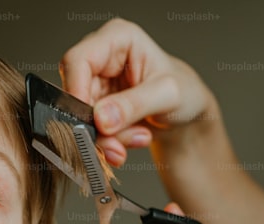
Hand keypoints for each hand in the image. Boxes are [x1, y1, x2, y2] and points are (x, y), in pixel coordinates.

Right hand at [60, 19, 216, 166]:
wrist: (188, 113)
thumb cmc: (185, 91)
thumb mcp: (167, 95)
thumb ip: (134, 105)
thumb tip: (102, 118)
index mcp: (118, 38)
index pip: (78, 60)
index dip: (76, 91)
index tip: (91, 121)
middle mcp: (101, 59)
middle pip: (76, 95)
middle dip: (98, 126)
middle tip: (119, 144)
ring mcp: (95, 85)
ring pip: (81, 118)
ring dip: (106, 139)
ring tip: (137, 138)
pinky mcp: (95, 108)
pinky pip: (89, 131)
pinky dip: (109, 143)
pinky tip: (131, 139)